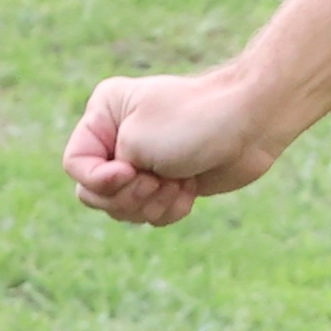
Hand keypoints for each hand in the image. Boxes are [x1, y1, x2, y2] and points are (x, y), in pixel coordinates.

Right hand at [64, 67, 289, 226]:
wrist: (254, 123)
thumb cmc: (194, 123)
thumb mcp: (135, 142)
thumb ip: (107, 174)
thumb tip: (117, 193)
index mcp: (105, 114)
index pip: (75, 164)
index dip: (99, 179)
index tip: (130, 171)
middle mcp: (119, 139)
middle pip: (95, 194)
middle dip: (128, 196)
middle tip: (156, 180)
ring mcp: (145, 163)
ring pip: (123, 209)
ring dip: (152, 204)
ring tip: (178, 182)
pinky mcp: (169, 183)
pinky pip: (152, 215)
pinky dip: (171, 209)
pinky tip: (190, 189)